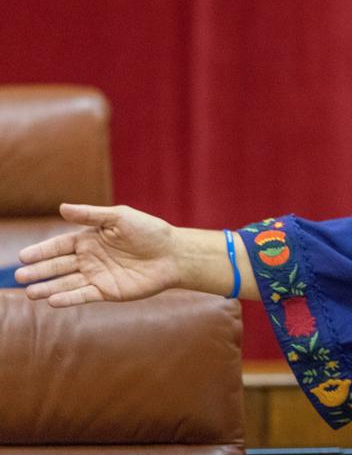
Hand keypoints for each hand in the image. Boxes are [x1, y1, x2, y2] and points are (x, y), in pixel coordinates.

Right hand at [16, 203, 180, 305]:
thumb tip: (62, 208)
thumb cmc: (149, 231)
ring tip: (30, 291)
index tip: (23, 256)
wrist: (174, 254)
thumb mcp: (120, 217)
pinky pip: (84, 295)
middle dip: (39, 271)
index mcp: (90, 239)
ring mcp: (97, 276)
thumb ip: (92, 215)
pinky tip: (52, 300)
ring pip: (67, 283)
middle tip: (20, 276)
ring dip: (48, 287)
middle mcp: (90, 258)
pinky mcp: (108, 291)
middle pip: (58, 265)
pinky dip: (69, 298)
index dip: (42, 251)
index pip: (59, 246)